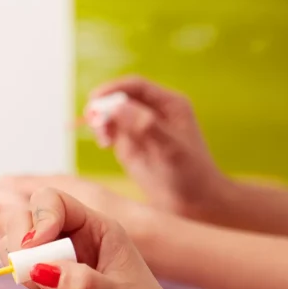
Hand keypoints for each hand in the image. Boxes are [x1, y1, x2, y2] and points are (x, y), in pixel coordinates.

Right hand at [0, 188, 193, 288]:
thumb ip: (81, 282)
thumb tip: (37, 270)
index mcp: (94, 230)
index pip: (52, 202)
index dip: (37, 217)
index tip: (35, 245)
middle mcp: (70, 247)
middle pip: (23, 224)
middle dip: (16, 242)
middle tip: (23, 270)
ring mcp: (54, 276)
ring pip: (12, 256)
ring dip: (7, 268)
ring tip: (28, 288)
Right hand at [83, 76, 229, 216]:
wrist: (195, 202)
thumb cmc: (190, 174)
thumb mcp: (170, 149)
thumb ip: (146, 126)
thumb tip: (117, 107)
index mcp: (169, 104)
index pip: (135, 86)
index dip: (112, 89)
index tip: (94, 100)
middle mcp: (154, 111)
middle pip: (120, 97)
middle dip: (103, 107)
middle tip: (92, 121)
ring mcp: (141, 127)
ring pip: (112, 114)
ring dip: (102, 122)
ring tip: (104, 140)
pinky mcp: (132, 144)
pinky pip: (112, 130)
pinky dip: (103, 133)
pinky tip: (105, 145)